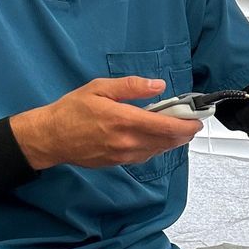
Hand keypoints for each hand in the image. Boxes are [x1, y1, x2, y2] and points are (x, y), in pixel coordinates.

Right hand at [11, 77, 199, 170]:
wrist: (51, 138)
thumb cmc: (71, 111)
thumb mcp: (100, 88)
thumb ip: (131, 86)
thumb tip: (157, 85)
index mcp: (124, 121)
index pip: (167, 128)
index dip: (188, 125)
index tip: (197, 118)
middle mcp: (127, 142)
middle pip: (169, 142)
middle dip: (184, 132)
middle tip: (190, 121)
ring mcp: (124, 155)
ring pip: (159, 150)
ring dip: (171, 140)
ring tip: (173, 126)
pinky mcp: (119, 162)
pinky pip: (146, 155)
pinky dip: (156, 146)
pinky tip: (153, 135)